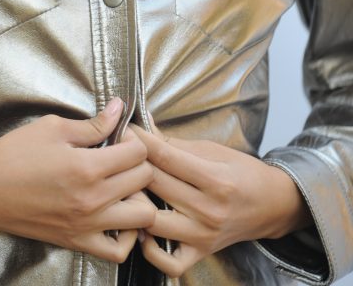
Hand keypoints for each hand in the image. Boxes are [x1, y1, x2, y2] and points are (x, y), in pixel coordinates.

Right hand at [0, 97, 157, 262]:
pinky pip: (118, 250)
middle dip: (139, 162)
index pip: (138, 152)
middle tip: (120, 154)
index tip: (118, 135)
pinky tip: (116, 214)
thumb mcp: (53, 127)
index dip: (133, 138)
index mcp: (87, 167)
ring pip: (143, 217)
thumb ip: (92, 123)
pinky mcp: (76, 242)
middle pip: (145, 180)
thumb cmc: (14, 153)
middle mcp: (93, 200)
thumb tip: (119, 108)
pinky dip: (127, 234)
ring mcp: (87, 225)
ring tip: (122, 184)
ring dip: (140, 197)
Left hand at [130, 114, 313, 277]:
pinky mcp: (200, 253)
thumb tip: (143, 127)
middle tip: (116, 150)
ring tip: (125, 188)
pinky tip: (142, 227)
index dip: (140, 141)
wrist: (273, 204)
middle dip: (131, 163)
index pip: (166, 158)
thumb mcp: (213, 150)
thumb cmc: (242, 172)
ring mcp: (203, 236)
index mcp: (216, 180)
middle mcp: (209, 211)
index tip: (125, 129)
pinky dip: (149, 249)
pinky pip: (168, 262)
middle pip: (155, 185)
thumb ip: (175, 144)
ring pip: (153, 221)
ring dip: (134, 203)